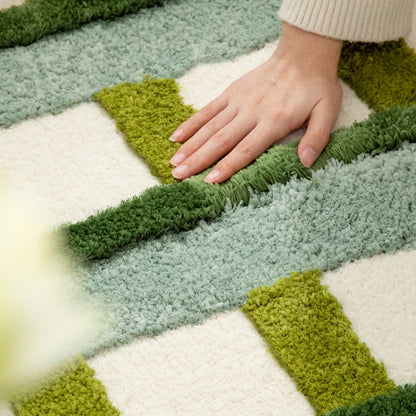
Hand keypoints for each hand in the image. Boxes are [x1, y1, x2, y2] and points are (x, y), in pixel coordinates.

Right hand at [170, 23, 342, 182]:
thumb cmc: (316, 86)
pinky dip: (191, 123)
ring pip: (210, 127)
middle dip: (198, 160)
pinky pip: (208, 110)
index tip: (208, 181)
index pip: (246, 150)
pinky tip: (177, 136)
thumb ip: (316, 138)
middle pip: (221, 141)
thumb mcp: (327, 112)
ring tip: (173, 162)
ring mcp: (238, 101)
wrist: (303, 54)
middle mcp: (251, 113)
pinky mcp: (231, 92)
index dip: (227, 166)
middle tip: (178, 176)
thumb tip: (306, 163)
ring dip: (190, 146)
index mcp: (274, 122)